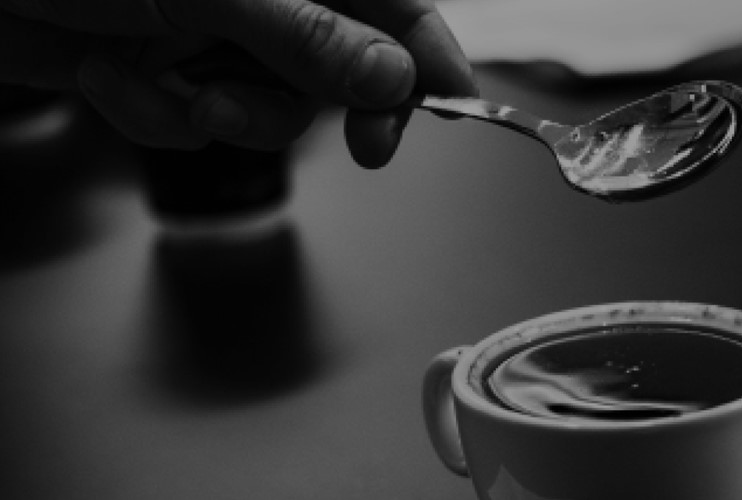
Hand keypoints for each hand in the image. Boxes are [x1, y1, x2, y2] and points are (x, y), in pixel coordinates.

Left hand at [0, 0, 476, 166]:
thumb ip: (309, 38)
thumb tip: (394, 75)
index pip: (391, 1)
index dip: (428, 52)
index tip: (453, 104)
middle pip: (340, 65)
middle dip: (320, 106)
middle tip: (359, 144)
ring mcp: (208, 31)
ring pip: (267, 104)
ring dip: (221, 114)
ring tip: (178, 89)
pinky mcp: (161, 68)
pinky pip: (193, 121)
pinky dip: (153, 114)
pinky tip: (112, 75)